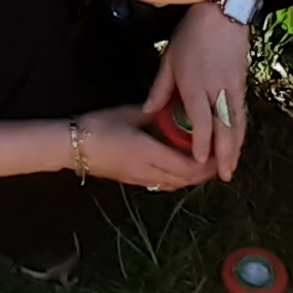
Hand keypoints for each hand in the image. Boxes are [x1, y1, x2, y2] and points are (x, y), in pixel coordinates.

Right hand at [77, 105, 218, 190]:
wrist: (72, 146)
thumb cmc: (98, 126)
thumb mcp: (131, 113)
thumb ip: (156, 113)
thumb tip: (176, 108)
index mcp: (148, 152)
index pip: (188, 165)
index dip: (208, 163)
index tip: (220, 151)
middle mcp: (147, 170)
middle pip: (186, 179)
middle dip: (205, 172)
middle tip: (219, 158)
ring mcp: (140, 178)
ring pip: (176, 184)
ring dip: (193, 178)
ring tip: (205, 164)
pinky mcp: (134, 180)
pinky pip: (164, 184)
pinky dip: (179, 178)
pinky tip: (183, 168)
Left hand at [143, 3, 251, 178]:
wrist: (223, 12)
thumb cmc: (193, 34)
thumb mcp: (169, 59)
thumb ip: (160, 89)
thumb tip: (148, 110)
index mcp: (195, 85)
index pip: (201, 121)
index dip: (202, 143)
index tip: (200, 161)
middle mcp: (217, 90)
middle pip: (225, 129)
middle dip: (225, 155)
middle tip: (225, 176)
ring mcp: (232, 87)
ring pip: (238, 124)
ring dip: (237, 147)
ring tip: (233, 166)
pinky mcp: (242, 83)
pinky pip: (242, 113)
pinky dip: (241, 131)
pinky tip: (239, 142)